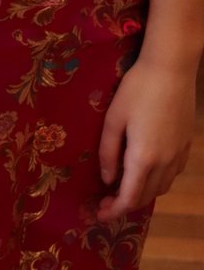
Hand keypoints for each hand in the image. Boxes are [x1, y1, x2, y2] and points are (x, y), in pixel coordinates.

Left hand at [97, 56, 195, 221]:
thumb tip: (107, 179)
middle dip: (125, 204)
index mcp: (144, 158)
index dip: (114, 211)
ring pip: (160, 188)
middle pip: (146, 196)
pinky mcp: (186, 146)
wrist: (171, 69)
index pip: (130, 198)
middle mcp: (165, 163)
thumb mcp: (114, 118)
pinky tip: (145, 170)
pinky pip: (171, 174)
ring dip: (142, 193)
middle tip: (106, 200)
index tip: (100, 215)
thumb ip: (108, 151)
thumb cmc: (137, 89)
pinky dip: (156, 181)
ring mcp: (179, 155)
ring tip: (123, 186)